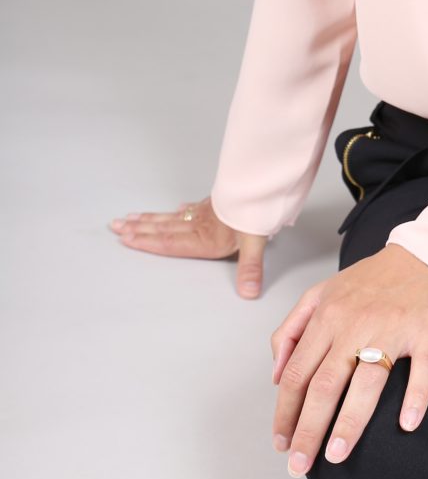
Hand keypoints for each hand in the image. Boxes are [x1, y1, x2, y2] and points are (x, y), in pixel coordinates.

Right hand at [110, 195, 268, 298]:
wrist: (262, 186)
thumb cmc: (256, 214)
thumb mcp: (255, 243)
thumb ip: (250, 269)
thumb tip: (248, 293)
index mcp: (204, 239)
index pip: (169, 242)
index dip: (147, 242)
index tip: (125, 238)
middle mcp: (199, 226)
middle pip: (163, 228)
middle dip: (138, 229)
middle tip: (114, 226)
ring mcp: (204, 213)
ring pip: (170, 217)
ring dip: (149, 219)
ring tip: (129, 218)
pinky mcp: (213, 205)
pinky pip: (189, 208)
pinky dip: (178, 211)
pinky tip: (175, 209)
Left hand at [269, 242, 427, 475]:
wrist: (427, 253)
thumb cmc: (374, 279)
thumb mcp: (322, 292)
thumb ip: (292, 329)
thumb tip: (274, 374)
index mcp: (328, 316)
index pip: (297, 373)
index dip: (285, 412)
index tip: (281, 443)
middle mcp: (356, 324)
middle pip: (325, 384)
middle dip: (308, 429)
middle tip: (299, 465)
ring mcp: (392, 328)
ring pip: (366, 382)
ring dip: (350, 422)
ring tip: (337, 455)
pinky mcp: (427, 332)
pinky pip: (422, 369)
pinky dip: (415, 397)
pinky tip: (407, 424)